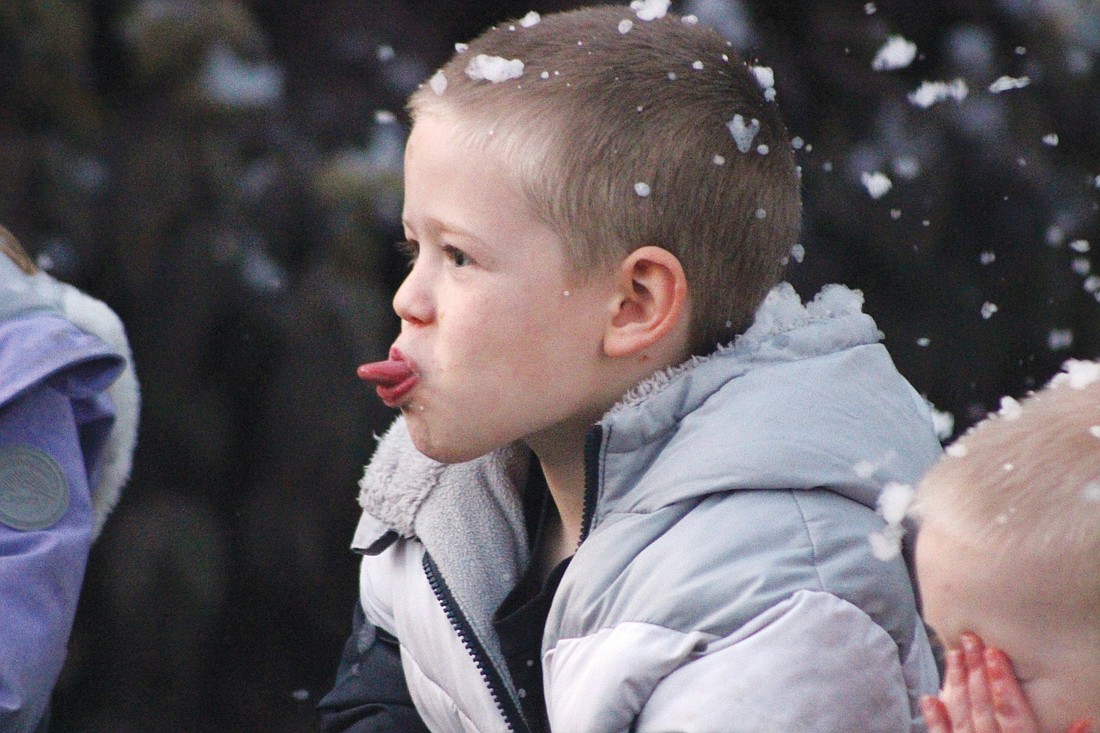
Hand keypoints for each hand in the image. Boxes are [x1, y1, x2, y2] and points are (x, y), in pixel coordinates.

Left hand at [920, 633, 1092, 732]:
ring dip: (957, 685)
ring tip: (953, 654)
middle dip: (977, 673)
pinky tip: (929, 697)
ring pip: (962, 718)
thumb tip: (1084, 721)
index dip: (1003, 684)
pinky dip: (934, 720)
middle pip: (985, 709)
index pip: (1014, 715)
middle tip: (970, 640)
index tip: (993, 654)